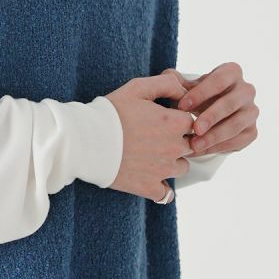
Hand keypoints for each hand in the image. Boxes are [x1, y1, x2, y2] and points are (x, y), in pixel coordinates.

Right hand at [104, 71, 195, 202]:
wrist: (85, 140)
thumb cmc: (110, 112)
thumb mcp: (137, 87)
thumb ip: (166, 84)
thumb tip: (184, 92)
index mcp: (174, 123)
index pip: (193, 121)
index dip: (179, 119)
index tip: (164, 120)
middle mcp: (174, 147)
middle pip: (191, 145)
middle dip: (179, 140)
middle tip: (156, 137)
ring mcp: (163, 170)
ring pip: (182, 168)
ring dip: (172, 163)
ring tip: (152, 156)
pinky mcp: (149, 187)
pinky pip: (166, 194)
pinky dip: (162, 189)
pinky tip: (151, 179)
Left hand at [162, 63, 258, 155]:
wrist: (210, 116)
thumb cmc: (197, 96)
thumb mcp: (187, 87)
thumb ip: (176, 82)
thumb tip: (168, 76)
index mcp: (232, 72)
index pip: (219, 80)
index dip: (201, 93)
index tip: (182, 106)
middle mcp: (246, 90)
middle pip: (230, 103)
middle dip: (211, 117)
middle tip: (194, 129)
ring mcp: (251, 111)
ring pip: (236, 124)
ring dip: (214, 136)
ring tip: (194, 145)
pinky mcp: (252, 131)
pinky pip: (238, 141)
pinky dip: (218, 147)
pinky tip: (200, 151)